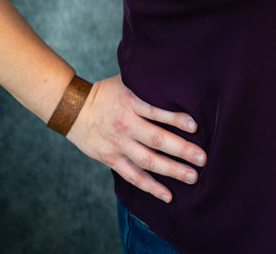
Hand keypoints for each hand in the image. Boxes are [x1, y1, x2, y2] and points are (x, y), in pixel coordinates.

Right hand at [65, 74, 206, 202]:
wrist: (73, 108)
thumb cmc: (106, 92)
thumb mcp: (126, 80)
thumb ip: (147, 83)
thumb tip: (176, 79)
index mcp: (130, 102)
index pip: (156, 112)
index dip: (176, 119)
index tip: (195, 126)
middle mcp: (125, 125)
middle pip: (156, 140)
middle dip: (182, 150)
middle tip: (203, 158)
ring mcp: (118, 144)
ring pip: (148, 161)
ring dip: (171, 171)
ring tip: (193, 177)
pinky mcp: (112, 159)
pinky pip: (133, 176)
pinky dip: (151, 187)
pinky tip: (168, 195)